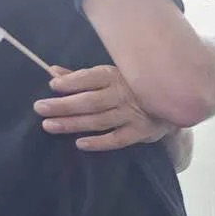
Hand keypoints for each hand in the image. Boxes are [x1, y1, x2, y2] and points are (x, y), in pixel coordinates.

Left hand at [34, 64, 172, 151]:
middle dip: (64, 105)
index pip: (90, 78)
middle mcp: (124, 95)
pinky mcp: (141, 132)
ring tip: (49, 125)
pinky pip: (117, 139)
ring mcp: (133, 114)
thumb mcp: (111, 76)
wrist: (174, 102)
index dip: (72, 81)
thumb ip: (82, 77)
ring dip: (73, 123)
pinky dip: (99, 142)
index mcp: (116, 76)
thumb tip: (52, 72)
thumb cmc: (134, 87)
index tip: (52, 85)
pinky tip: (80, 144)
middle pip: (90, 101)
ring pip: (99, 120)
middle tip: (40, 108)